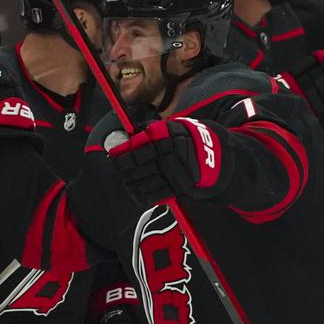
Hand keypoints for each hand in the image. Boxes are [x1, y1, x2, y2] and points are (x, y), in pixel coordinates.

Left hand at [107, 117, 232, 204]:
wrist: (208, 154)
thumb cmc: (179, 139)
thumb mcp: (166, 129)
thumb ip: (147, 131)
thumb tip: (123, 138)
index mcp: (170, 143)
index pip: (141, 153)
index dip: (125, 157)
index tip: (115, 158)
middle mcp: (174, 160)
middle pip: (143, 169)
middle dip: (127, 171)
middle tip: (120, 169)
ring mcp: (177, 176)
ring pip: (147, 183)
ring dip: (133, 182)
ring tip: (127, 179)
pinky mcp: (179, 188)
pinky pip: (156, 195)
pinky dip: (143, 194)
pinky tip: (136, 190)